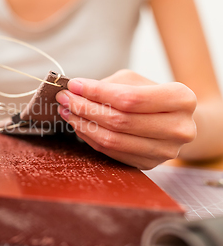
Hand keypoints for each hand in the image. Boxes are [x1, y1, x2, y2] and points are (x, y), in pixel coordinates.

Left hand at [56, 69, 196, 168]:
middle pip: (119, 121)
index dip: (97, 93)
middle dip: (85, 108)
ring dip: (82, 125)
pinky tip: (78, 125)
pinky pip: (110, 152)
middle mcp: (179, 129)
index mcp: (182, 100)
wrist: (175, 120)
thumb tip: (76, 90)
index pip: (130, 99)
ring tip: (66, 111)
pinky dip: (89, 138)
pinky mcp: (149, 164)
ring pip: (112, 140)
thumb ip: (109, 85)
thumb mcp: (136, 81)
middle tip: (64, 98)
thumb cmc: (151, 95)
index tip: (73, 85)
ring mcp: (165, 151)